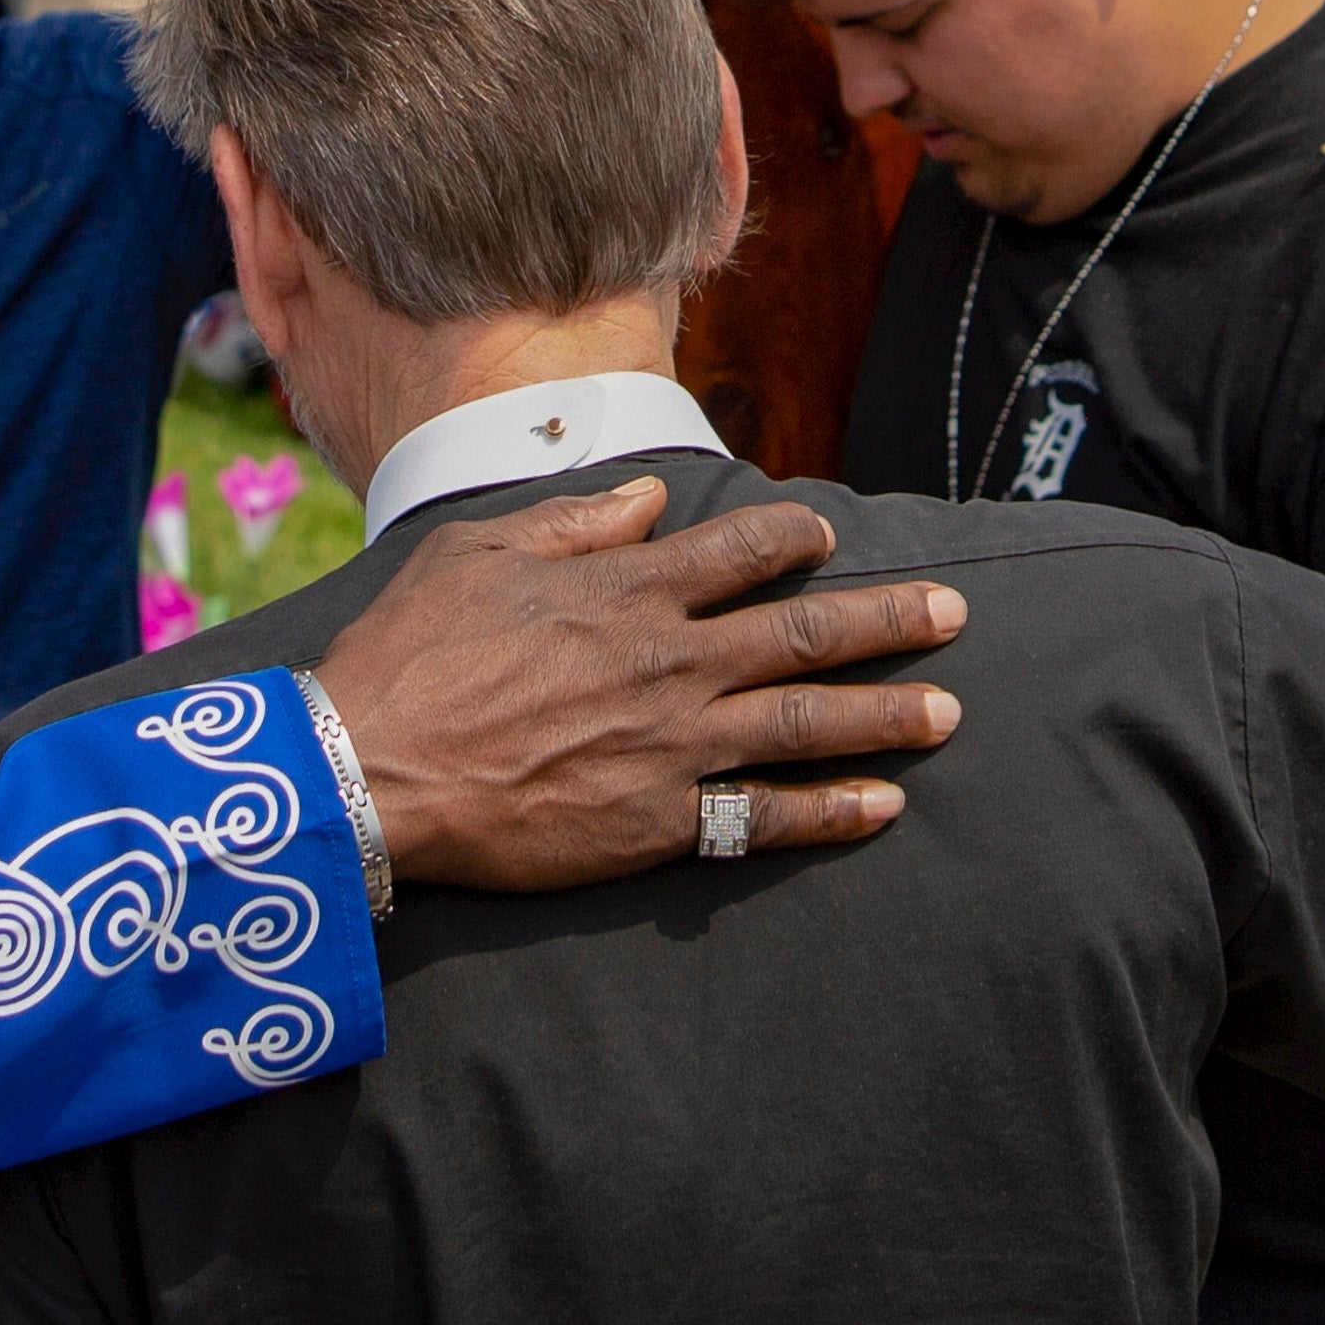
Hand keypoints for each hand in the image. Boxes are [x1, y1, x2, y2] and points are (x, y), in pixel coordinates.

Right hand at [304, 481, 963, 888]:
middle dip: (888, 623)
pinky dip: (830, 813)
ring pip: (805, 722)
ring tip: (948, 713)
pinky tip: (883, 807)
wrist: (371, 770)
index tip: (830, 535)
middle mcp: (668, 662)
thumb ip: (575, 523)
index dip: (794, 538)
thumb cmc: (412, 654)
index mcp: (626, 590)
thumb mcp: (481, 552)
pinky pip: (764, 818)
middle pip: (804, 633)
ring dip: (885, 716)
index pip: (740, 552)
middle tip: (954, 616)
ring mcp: (670, 745)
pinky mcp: (656, 821)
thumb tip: (646, 502)